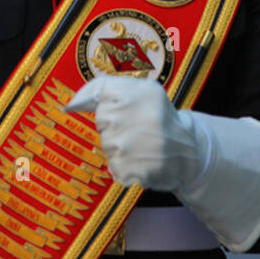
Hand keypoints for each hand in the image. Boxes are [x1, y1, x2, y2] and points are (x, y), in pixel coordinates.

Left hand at [66, 75, 209, 192]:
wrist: (189, 152)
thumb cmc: (161, 119)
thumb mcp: (144, 90)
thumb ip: (106, 89)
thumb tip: (70, 105)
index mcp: (137, 93)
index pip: (99, 93)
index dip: (106, 101)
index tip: (114, 108)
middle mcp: (128, 118)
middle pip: (102, 121)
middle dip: (116, 125)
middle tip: (139, 128)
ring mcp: (124, 146)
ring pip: (107, 144)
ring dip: (121, 146)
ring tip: (143, 145)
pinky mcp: (124, 170)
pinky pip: (113, 166)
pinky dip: (125, 165)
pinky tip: (142, 160)